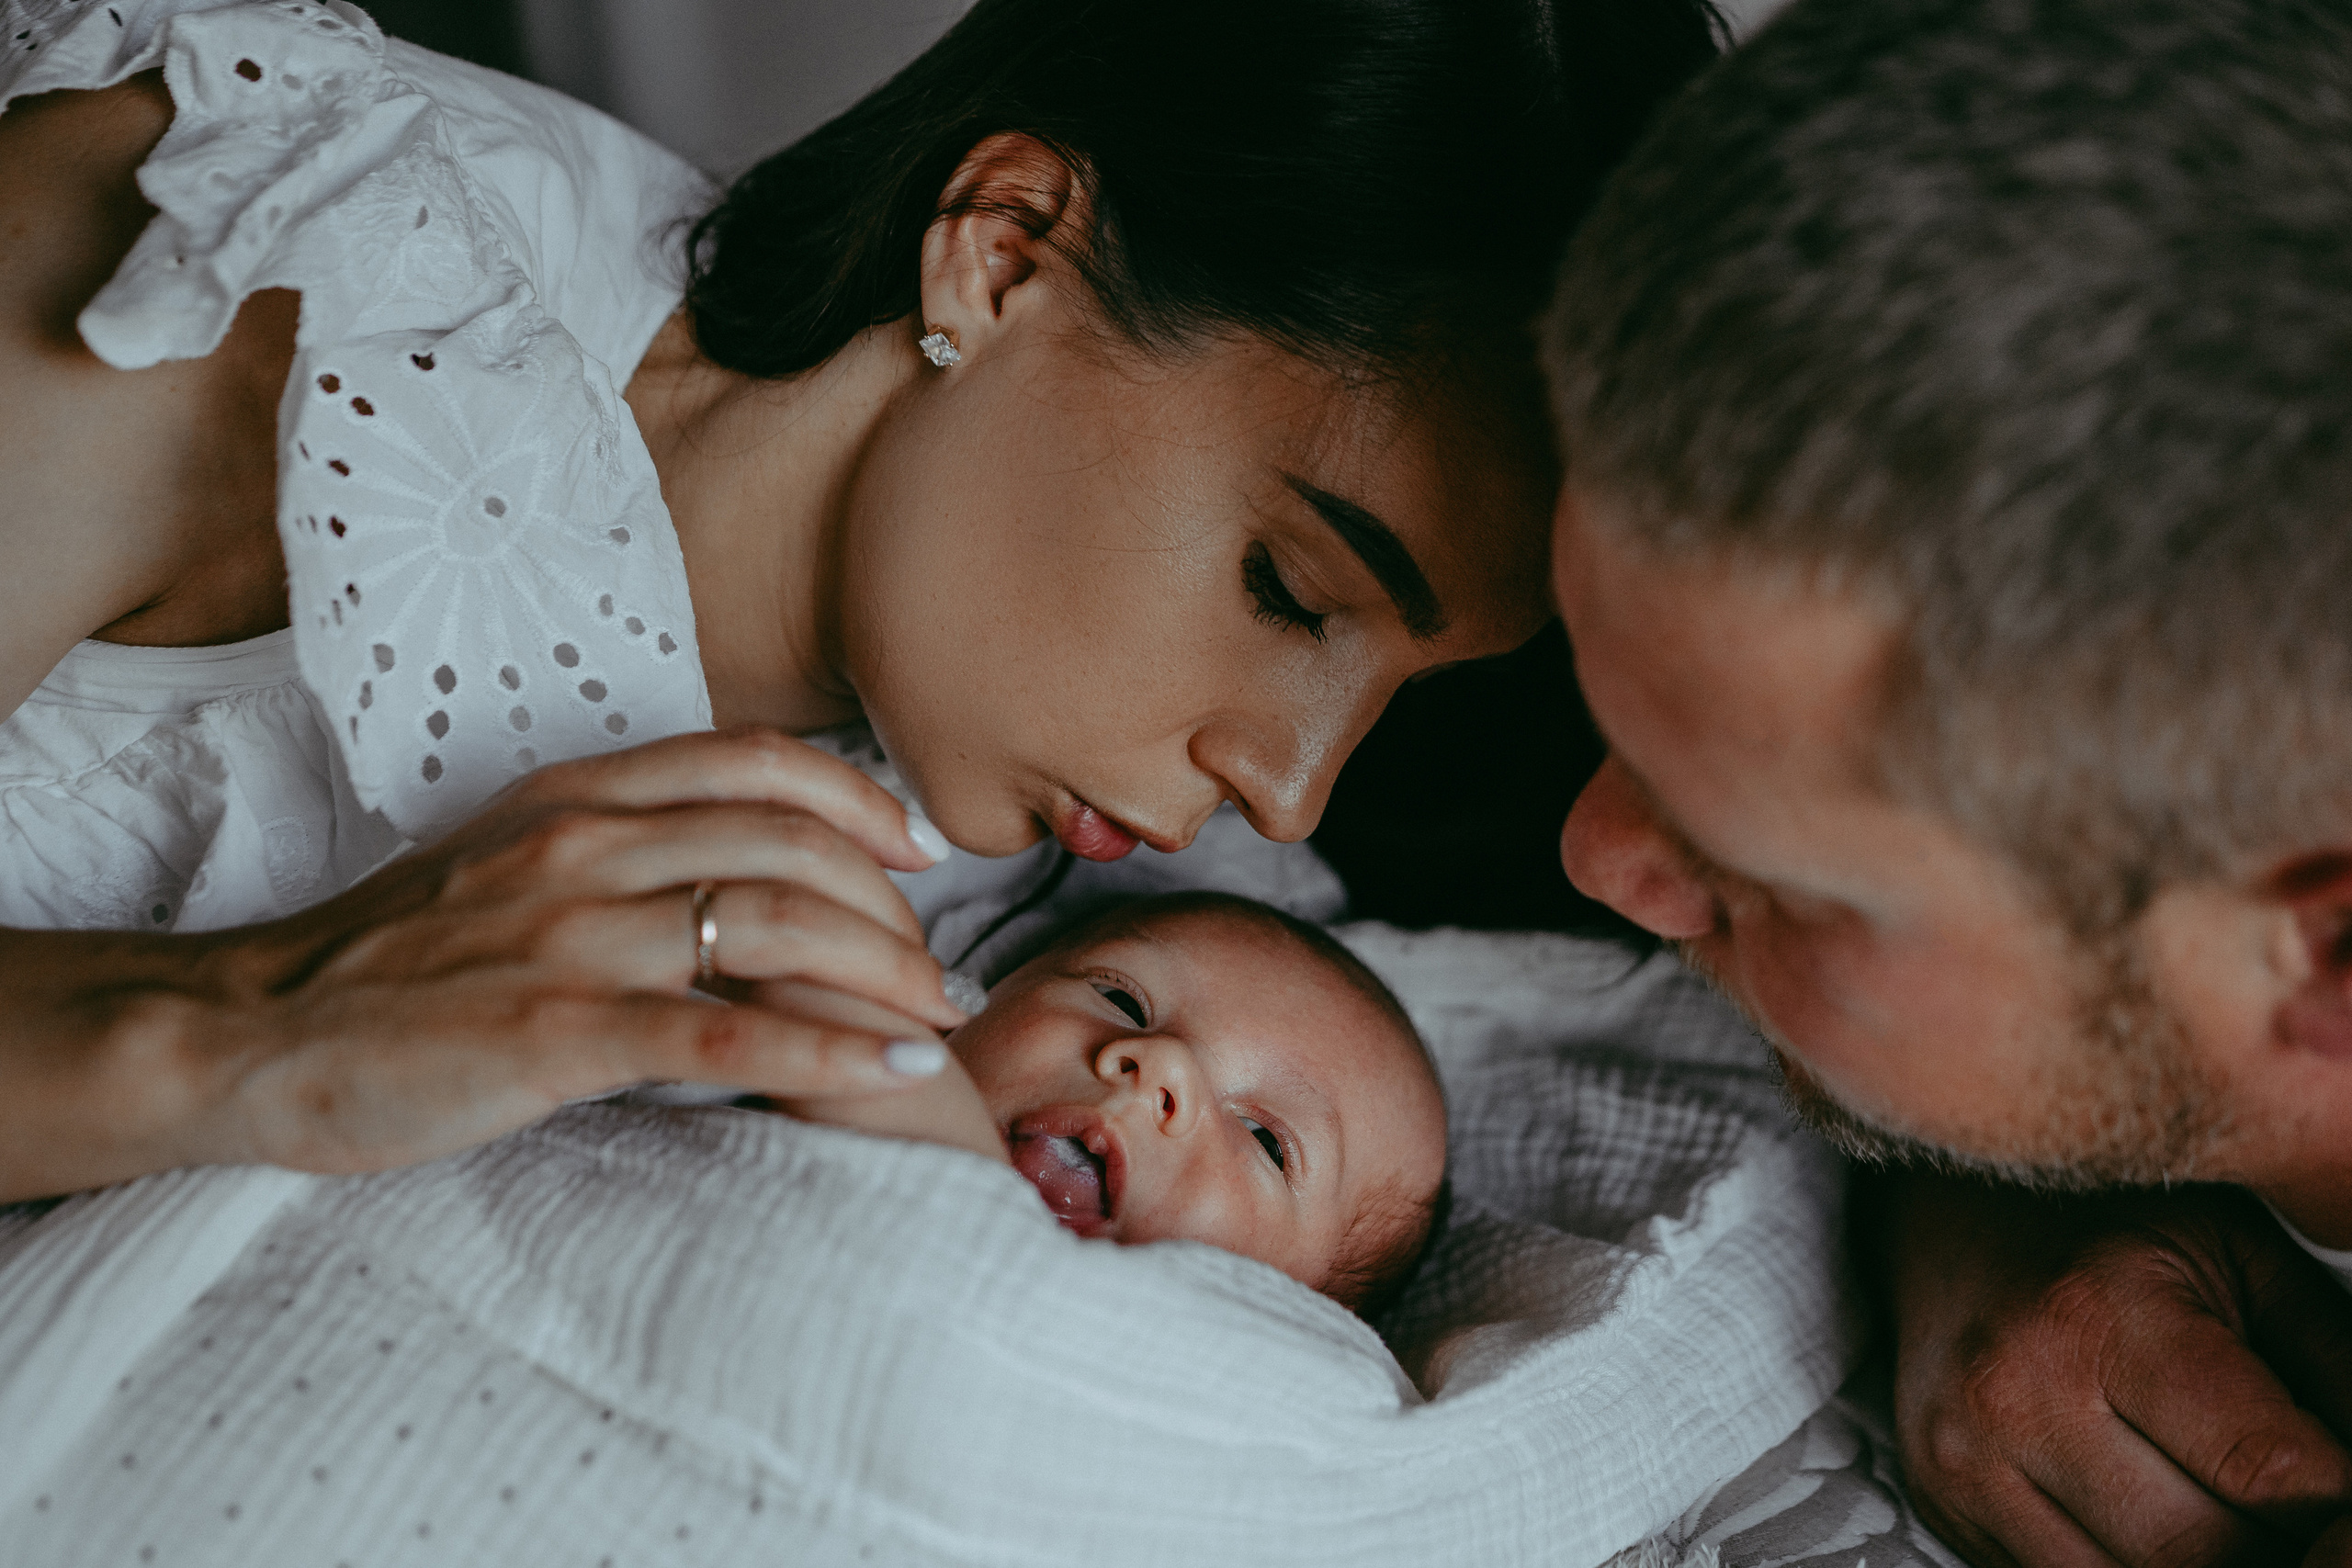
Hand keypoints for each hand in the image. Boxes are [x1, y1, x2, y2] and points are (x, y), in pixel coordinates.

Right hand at [5, 728, 966, 1197]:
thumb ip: (615, 844)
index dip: (860, 798)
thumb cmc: (392, 961)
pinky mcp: (553, 1029)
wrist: (254, 1031)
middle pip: (790, 844)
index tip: (920, 847)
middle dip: (891, 907)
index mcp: (576, 795)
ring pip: (772, 922)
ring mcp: (569, 935)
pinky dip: (828, 1050)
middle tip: (935, 969)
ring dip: (883, 972)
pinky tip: (893, 1072)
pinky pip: (722, 1030)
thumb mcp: (507, 861)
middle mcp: (583, 846)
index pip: (756, 761)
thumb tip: (734, 864)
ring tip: (936, 1021)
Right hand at [1870, 1172, 2351, 1565]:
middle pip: (2203, 1555)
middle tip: (2302, 1518)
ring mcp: (1968, 1461)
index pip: (2270, 1472)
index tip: (2349, 1507)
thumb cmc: (2111, 1234)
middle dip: (2279, 1549)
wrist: (1946, 1219)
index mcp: (2105, 1313)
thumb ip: (2335, 1369)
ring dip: (2205, 1566)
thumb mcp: (2246, 1263)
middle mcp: (2020, 1395)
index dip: (2341, 1513)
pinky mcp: (1944, 1504)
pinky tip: (2159, 1523)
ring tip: (2230, 1519)